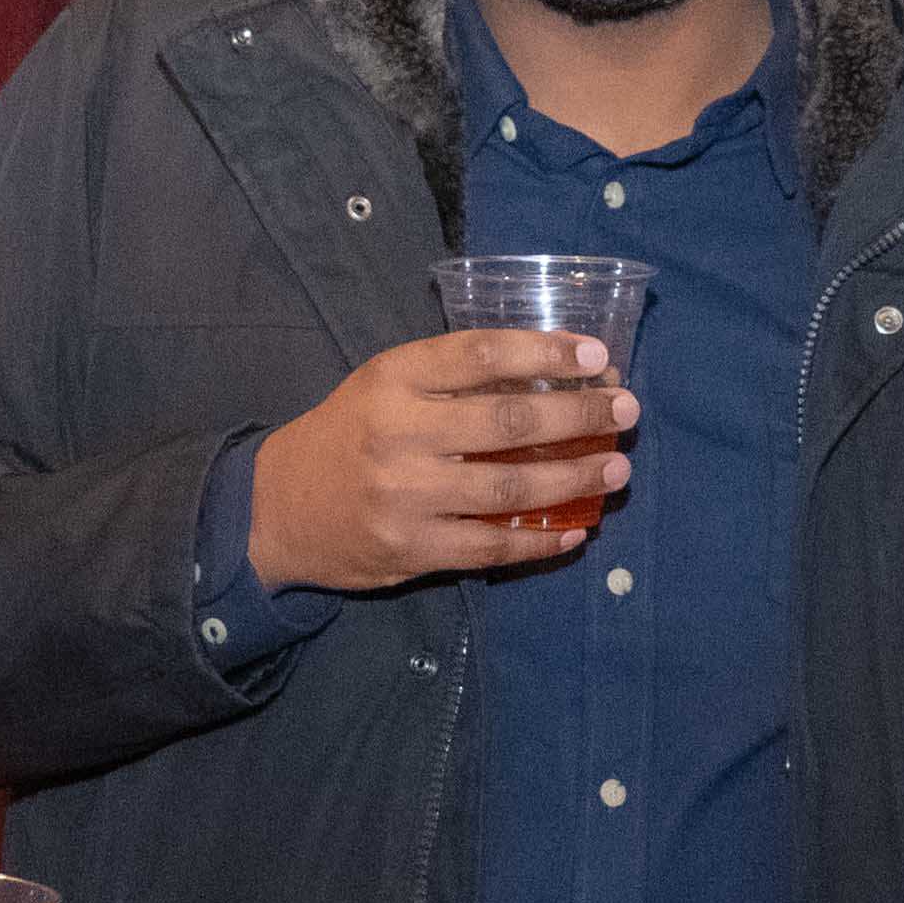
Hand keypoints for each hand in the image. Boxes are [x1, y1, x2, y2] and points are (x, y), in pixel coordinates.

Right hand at [250, 329, 637, 592]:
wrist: (277, 508)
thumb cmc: (348, 434)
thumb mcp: (383, 384)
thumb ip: (450, 379)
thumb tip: (551, 377)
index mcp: (392, 379)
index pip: (479, 354)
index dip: (545, 352)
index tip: (597, 355)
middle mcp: (398, 434)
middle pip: (506, 424)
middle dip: (578, 416)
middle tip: (625, 411)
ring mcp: (405, 498)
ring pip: (508, 491)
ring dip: (573, 479)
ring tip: (615, 468)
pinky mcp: (411, 550)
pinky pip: (491, 549)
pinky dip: (540, 542)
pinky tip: (575, 529)